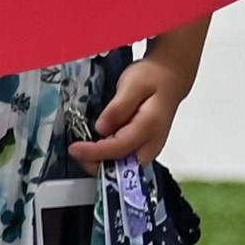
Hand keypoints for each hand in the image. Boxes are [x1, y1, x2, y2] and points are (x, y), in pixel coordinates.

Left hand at [73, 48, 190, 167]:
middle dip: (98, 165)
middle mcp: (153, 142)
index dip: (95, 152)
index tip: (75, 149)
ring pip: (126, 167)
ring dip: (103, 164)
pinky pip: (127, 159)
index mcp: (149, 127)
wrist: (170, 78)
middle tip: (77, 152)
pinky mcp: (146, 146)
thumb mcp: (132, 85)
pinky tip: (95, 148)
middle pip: (125, 166)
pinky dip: (110, 158)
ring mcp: (151, 147)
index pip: (119, 148)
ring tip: (83, 151)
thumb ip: (117, 108)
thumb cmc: (152, 78)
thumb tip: (101, 129)